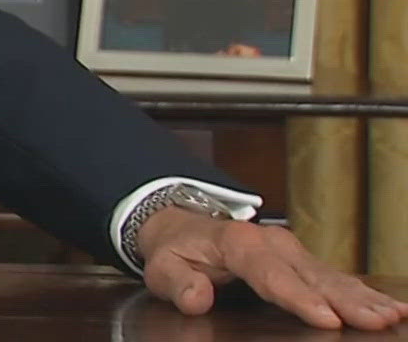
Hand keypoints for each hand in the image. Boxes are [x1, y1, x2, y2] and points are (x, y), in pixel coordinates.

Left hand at [138, 207, 407, 329]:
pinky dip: (363, 292)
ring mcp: (291, 251)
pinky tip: (390, 306)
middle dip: (347, 300)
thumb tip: (196, 298)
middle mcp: (272, 244)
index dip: (300, 298)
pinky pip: (336, 277)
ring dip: (363, 298)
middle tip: (378, 321)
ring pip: (332, 276)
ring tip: (392, 316)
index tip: (327, 320)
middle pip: (313, 276)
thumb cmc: (176, 249)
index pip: (272, 276)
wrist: (181, 225)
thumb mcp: (163, 266)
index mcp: (239, 244)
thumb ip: (178, 283)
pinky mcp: (302, 261)